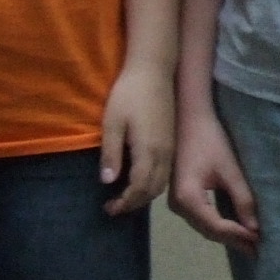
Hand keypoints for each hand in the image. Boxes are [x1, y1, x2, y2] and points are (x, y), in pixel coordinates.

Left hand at [98, 63, 175, 215]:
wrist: (153, 71)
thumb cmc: (129, 94)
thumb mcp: (112, 122)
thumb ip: (111, 154)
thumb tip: (107, 182)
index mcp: (149, 151)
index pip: (139, 188)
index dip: (125, 202)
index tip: (109, 208)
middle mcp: (164, 154)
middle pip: (152, 190)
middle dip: (134, 203)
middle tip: (113, 207)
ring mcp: (170, 148)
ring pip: (162, 183)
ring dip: (144, 195)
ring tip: (125, 197)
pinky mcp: (171, 142)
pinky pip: (165, 173)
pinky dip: (152, 184)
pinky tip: (139, 180)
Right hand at [169, 99, 259, 251]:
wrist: (188, 118)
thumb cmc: (210, 139)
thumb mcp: (230, 169)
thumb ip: (242, 199)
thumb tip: (255, 229)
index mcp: (187, 198)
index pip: (216, 226)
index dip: (239, 236)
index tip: (261, 241)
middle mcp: (177, 206)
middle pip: (209, 231)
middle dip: (235, 239)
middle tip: (259, 249)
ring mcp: (176, 203)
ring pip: (205, 227)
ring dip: (228, 235)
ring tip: (251, 243)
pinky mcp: (181, 198)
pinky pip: (202, 218)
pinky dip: (219, 225)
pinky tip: (236, 228)